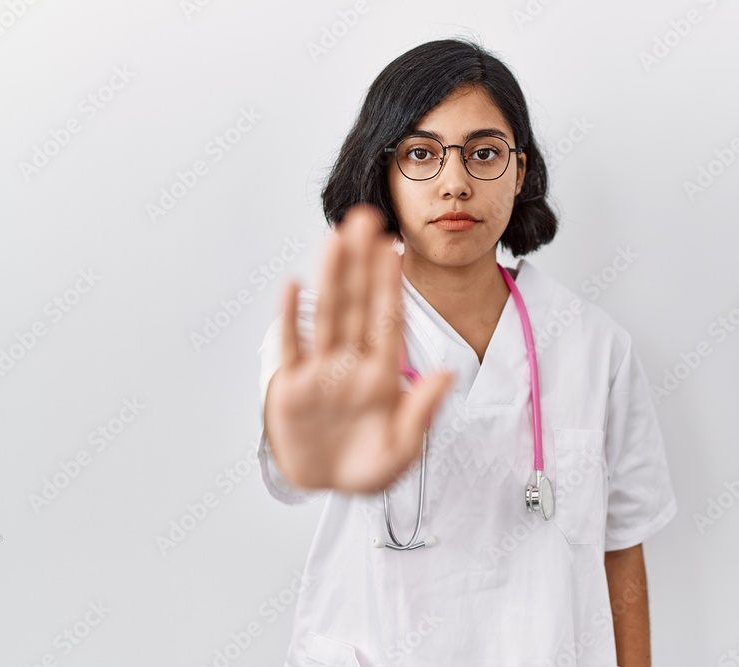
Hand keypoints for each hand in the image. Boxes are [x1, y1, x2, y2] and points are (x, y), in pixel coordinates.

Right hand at [263, 204, 455, 494]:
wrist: (325, 486)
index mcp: (382, 374)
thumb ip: (422, 412)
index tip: (395, 249)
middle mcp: (350, 363)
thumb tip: (450, 376)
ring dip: (330, 277)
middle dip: (361, 263)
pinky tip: (293, 285)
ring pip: (325, 315)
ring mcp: (320, 371)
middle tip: (367, 218)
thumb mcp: (403, 450)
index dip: (390, 285)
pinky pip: (290, 346)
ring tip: (335, 239)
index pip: (388, 320)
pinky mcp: (290, 386)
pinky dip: (289, 318)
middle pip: (357, 304)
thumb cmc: (366, 467)